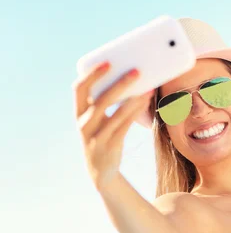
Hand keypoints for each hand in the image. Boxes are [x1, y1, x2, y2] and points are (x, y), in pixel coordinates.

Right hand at [74, 62, 153, 190]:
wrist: (101, 170)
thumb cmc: (103, 135)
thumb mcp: (99, 119)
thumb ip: (106, 102)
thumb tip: (129, 78)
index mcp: (79, 113)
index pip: (79, 89)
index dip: (92, 75)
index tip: (107, 62)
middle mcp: (84, 123)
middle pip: (100, 99)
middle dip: (119, 84)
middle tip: (136, 71)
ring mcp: (96, 136)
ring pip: (116, 113)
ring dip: (134, 98)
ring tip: (148, 87)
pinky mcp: (109, 145)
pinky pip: (125, 126)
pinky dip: (136, 112)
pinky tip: (146, 102)